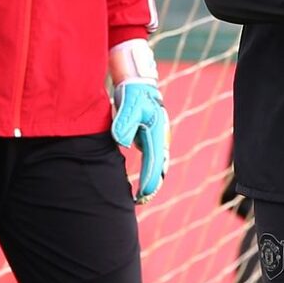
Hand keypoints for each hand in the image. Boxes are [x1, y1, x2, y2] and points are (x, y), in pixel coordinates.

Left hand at [110, 39, 169, 203]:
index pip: (155, 162)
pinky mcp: (151, 136)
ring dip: (152, 179)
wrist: (138, 82)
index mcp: (158, 132)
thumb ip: (124, 123)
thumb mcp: (129, 105)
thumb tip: (123, 142)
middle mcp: (160, 137)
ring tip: (142, 196)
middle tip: (141, 200)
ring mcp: (157, 137)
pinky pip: (152, 158)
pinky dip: (149, 170)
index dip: (149, 180)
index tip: (142, 195)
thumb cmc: (134, 94)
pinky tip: (141, 180)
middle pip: (160, 166)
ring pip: (157, 163)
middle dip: (152, 184)